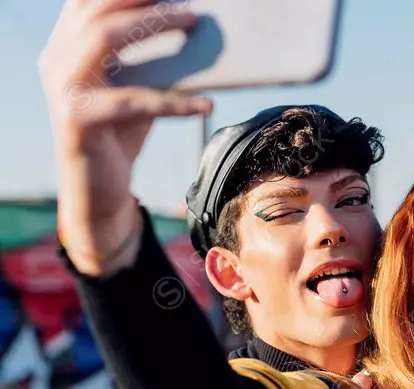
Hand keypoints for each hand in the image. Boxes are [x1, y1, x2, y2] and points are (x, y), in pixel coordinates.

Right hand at [39, 0, 211, 274]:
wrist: (98, 193)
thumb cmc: (120, 135)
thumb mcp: (136, 88)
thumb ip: (152, 59)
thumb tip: (199, 28)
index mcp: (66, 46)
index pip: (89, 1)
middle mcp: (57, 59)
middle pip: (96, 9)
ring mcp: (63, 88)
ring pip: (105, 39)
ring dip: (152, 25)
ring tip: (194, 22)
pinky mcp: (79, 119)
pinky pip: (135, 102)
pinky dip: (175, 102)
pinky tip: (206, 104)